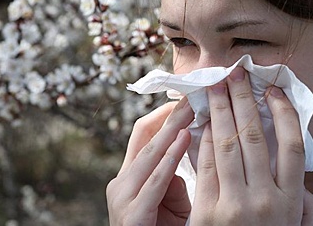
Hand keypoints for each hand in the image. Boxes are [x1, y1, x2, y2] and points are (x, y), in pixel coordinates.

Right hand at [106, 99, 193, 225]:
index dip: (163, 117)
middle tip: (191, 97)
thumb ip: (172, 182)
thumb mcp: (168, 205)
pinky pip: (155, 180)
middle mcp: (121, 184)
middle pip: (145, 139)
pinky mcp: (133, 214)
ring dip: (173, 128)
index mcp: (127, 179)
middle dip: (171, 116)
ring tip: (191, 110)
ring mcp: (123, 198)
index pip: (142, 137)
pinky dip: (171, 158)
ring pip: (149, 154)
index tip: (185, 103)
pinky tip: (184, 139)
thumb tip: (179, 157)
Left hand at [189, 67, 312, 225]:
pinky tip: (202, 121)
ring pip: (227, 145)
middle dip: (243, 101)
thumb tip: (303, 181)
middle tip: (235, 75)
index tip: (273, 91)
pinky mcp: (207, 212)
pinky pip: (205, 166)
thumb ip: (304, 207)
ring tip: (216, 88)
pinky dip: (202, 139)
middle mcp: (265, 201)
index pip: (290, 146)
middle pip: (254, 137)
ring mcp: (235, 206)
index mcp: (290, 202)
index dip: (282, 113)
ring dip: (220, 112)